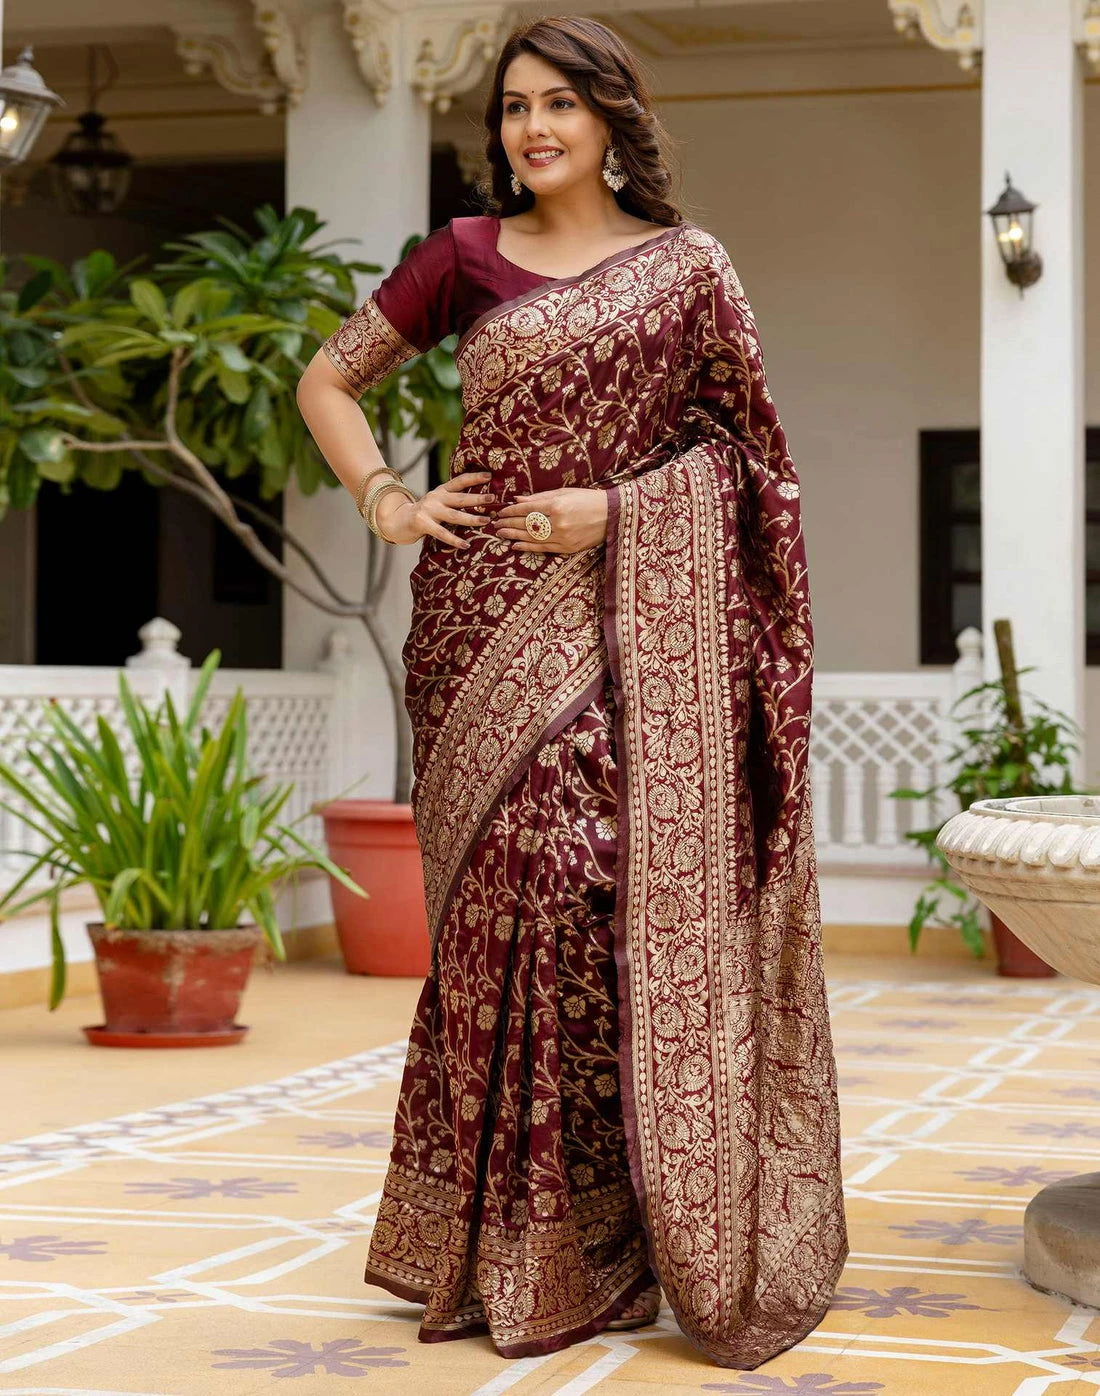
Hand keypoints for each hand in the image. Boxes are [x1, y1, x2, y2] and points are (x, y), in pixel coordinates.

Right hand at [376, 471, 495, 547]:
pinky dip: (454, 540)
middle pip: (460, 497)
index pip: (459, 481)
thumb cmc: (424, 515)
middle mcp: (436, 498)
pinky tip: (465, 545)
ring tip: (486, 521)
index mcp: (441, 491)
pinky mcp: (422, 523)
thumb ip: (453, 502)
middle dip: (477, 497)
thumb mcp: (438, 503)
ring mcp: (428, 510)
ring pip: (454, 515)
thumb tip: (481, 503)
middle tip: (493, 499)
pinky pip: (441, 533)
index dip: (474, 478)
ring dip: (471, 518)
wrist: (397, 521)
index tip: (489, 476)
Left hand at [491, 487, 608, 553]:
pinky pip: (542, 548)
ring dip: (514, 535)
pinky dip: (527, 547)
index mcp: (557, 505)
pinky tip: (515, 545)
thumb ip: (540, 497)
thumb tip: (518, 500)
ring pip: (532, 537)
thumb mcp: (565, 493)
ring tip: (500, 534)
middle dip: (509, 523)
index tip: (500, 512)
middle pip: (526, 524)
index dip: (511, 511)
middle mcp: (558, 523)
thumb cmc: (588, 500)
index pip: (527, 509)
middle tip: (495, 524)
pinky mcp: (567, 548)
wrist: (612, 516)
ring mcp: (562, 537)